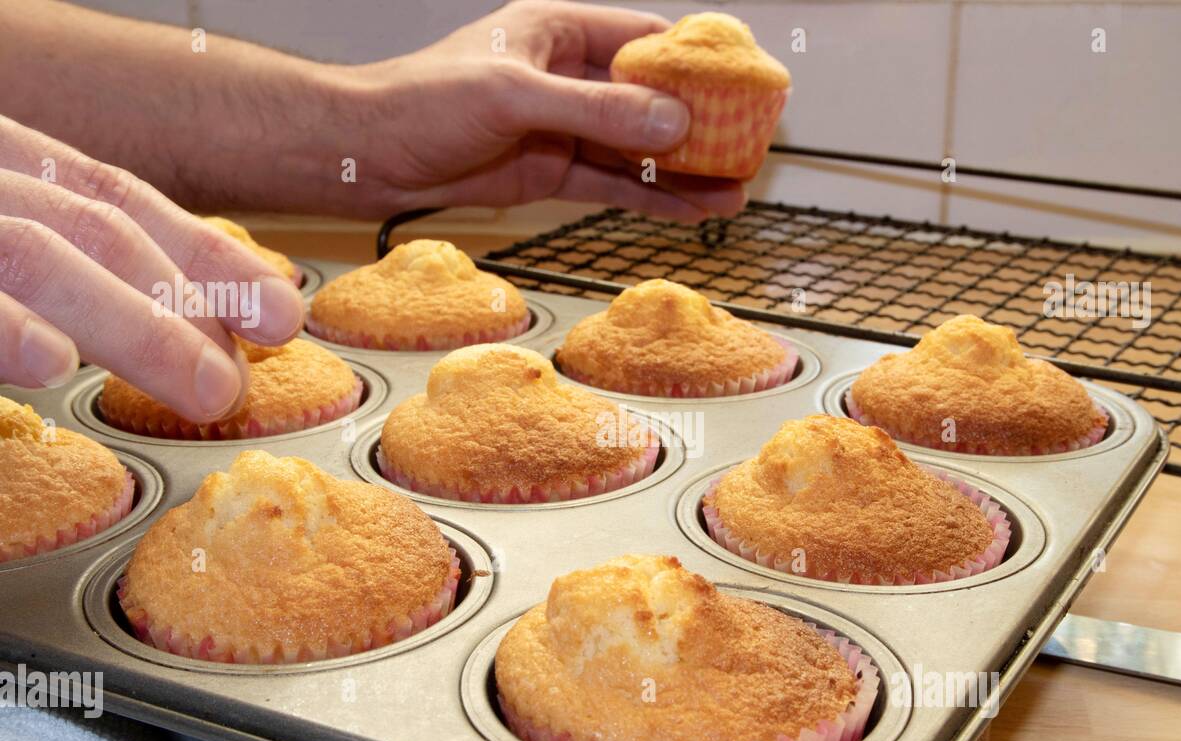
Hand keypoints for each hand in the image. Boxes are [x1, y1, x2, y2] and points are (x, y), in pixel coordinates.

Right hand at [0, 114, 303, 418]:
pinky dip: (6, 325)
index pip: (117, 199)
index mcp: (5, 166)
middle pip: (97, 228)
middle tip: (238, 384)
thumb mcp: (10, 259)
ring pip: (36, 255)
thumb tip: (175, 341)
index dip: (208, 258)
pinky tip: (53, 361)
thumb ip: (74, 278)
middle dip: (188, 306)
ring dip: (138, 329)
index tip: (280, 316)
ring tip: (206, 389)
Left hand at [338, 1, 746, 221]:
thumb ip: (597, 110)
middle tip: (750, 143)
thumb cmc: (419, 101)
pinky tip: (689, 210)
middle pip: (652, 97)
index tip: (743, 81)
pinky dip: (650, 199)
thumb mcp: (516, 95)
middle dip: (702, 123)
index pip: (646, 38)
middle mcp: (567, 75)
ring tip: (733, 188)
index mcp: (560, 30)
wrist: (368, 154)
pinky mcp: (550, 171)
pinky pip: (613, 185)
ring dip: (683, 170)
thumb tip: (670, 121)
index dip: (698, 61)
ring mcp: (562, 127)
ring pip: (638, 148)